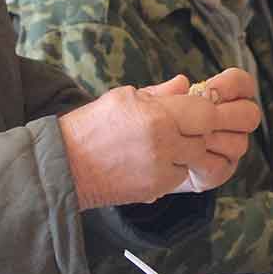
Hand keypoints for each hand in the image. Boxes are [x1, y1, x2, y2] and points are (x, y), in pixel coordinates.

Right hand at [59, 72, 261, 207]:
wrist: (64, 165)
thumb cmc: (90, 126)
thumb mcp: (122, 98)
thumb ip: (159, 93)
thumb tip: (185, 83)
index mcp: (157, 116)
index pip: (206, 113)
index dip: (207, 111)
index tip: (200, 110)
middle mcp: (164, 144)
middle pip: (207, 138)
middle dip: (203, 132)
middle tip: (193, 128)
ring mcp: (160, 170)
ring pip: (198, 161)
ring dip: (193, 153)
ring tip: (175, 145)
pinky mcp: (154, 190)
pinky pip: (180, 178)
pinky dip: (176, 170)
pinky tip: (157, 162)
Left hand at [150, 69, 262, 192]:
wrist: (144, 159)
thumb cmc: (153, 127)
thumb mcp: (152, 104)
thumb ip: (166, 92)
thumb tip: (180, 83)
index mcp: (222, 100)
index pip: (243, 84)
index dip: (232, 85)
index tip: (210, 89)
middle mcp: (231, 124)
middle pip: (250, 114)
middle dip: (226, 115)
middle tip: (200, 117)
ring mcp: (229, 148)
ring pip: (238, 142)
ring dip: (210, 140)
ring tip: (186, 139)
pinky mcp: (220, 171)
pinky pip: (221, 166)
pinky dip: (201, 162)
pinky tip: (183, 158)